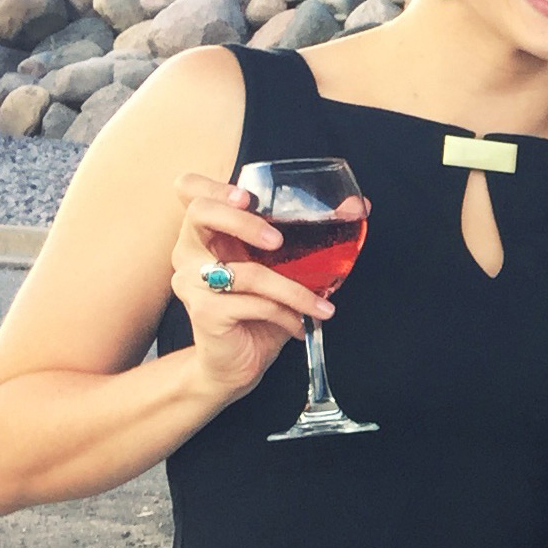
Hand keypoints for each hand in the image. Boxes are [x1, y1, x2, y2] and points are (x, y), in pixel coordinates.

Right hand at [165, 174, 332, 399]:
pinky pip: (255, 304)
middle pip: (200, 213)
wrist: (239, 361)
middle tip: (278, 240)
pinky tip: (302, 324)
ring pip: (245, 271)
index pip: (190, 190)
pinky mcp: (204, 312)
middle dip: (242, 221)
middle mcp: (191, 250)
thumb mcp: (288, 267)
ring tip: (322, 304)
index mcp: (209, 230)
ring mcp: (192, 281)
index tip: (246, 195)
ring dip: (293, 288)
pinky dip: (288, 314)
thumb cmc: (262, 307)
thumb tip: (357, 205)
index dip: (212, 186)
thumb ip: (314, 236)